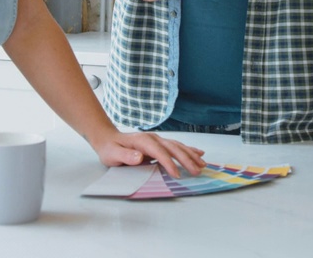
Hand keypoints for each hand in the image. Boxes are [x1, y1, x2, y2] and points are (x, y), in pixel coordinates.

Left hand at [89, 129, 206, 177]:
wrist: (109, 139)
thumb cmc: (110, 149)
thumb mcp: (112, 154)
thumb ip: (125, 155)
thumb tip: (139, 156)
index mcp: (143, 141)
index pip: (159, 152)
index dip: (169, 163)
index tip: (177, 175)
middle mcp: (153, 138)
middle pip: (173, 148)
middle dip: (186, 159)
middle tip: (197, 171)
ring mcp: (157, 139)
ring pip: (178, 146)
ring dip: (191, 155)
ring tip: (203, 164)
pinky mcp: (159, 144)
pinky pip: (177, 146)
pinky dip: (189, 150)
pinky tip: (199, 153)